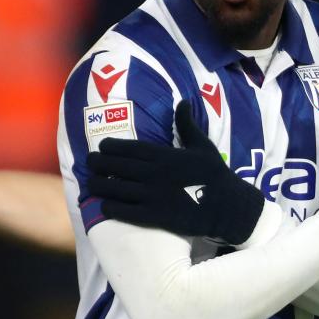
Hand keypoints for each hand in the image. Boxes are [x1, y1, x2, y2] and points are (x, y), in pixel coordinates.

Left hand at [86, 100, 263, 244]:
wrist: (228, 207)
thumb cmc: (215, 174)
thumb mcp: (202, 145)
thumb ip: (187, 123)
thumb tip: (183, 101)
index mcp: (164, 155)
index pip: (129, 148)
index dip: (110, 147)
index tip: (101, 147)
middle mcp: (154, 173)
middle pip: (117, 167)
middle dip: (99, 164)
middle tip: (89, 163)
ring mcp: (153, 195)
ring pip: (116, 189)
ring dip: (99, 186)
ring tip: (90, 184)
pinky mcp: (155, 217)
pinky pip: (125, 212)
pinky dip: (111, 208)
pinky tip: (104, 206)